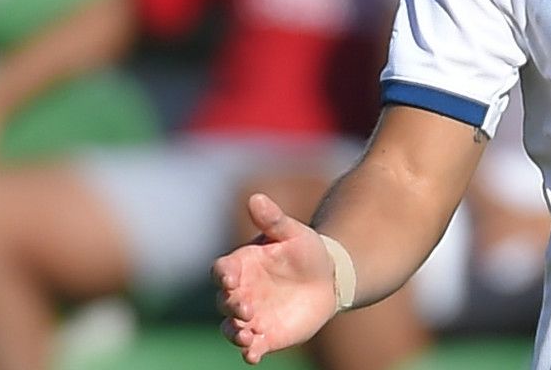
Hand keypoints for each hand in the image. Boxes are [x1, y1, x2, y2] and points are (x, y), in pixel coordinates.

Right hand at [213, 194, 338, 363]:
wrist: (328, 277)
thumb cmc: (306, 251)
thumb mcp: (292, 232)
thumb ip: (273, 219)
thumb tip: (255, 197)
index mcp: (241, 265)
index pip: (222, 270)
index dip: (223, 274)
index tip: (230, 277)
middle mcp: (240, 292)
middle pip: (223, 302)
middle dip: (231, 306)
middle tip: (245, 308)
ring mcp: (250, 316)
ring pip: (231, 328)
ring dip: (234, 333)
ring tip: (245, 336)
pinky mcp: (264, 334)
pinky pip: (250, 346)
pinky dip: (248, 352)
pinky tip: (253, 355)